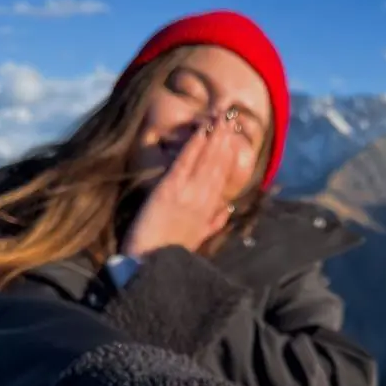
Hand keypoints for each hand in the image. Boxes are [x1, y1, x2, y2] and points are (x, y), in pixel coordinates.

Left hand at [120, 116, 237, 256]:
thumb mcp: (197, 240)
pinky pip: (185, 163)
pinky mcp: (170, 191)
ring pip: (205, 162)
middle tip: (230, 120)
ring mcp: (188, 195)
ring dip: (214, 139)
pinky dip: (193, 146)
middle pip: (217, 167)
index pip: (222, 180)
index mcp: (209, 213)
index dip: (229, 159)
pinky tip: (200, 131)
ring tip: (221, 121)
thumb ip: (213, 223)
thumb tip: (227, 207)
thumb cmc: (167, 254)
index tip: (235, 141)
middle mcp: (203, 201)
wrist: (149, 265)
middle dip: (225, 143)